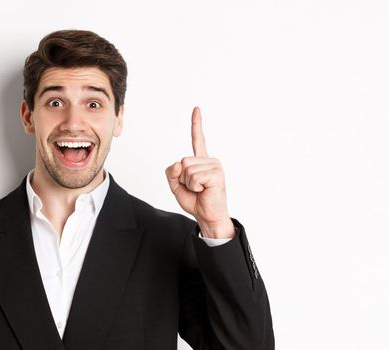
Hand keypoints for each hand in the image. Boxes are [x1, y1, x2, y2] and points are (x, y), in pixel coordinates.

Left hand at [165, 107, 234, 238]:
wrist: (207, 217)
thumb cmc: (196, 201)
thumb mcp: (176, 186)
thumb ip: (171, 172)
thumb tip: (179, 163)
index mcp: (201, 161)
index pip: (198, 139)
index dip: (196, 124)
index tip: (197, 108)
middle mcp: (209, 160)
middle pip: (182, 161)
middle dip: (182, 178)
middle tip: (195, 189)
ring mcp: (214, 166)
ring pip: (186, 169)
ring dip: (188, 184)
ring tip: (200, 190)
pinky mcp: (217, 174)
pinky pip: (193, 177)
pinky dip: (194, 187)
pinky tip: (204, 191)